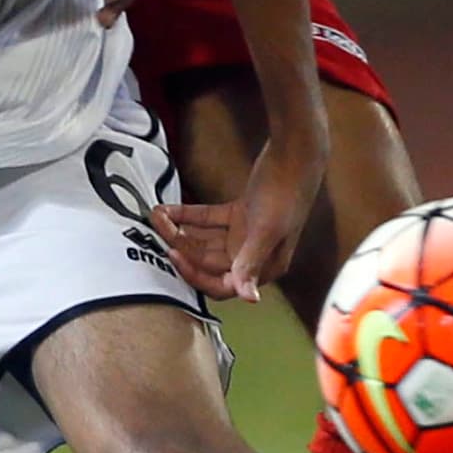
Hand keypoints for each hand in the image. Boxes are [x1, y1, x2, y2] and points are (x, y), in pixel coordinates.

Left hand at [151, 134, 325, 301]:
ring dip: (180, 229)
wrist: (295, 153)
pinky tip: (168, 208)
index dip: (195, 273)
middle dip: (181, 246)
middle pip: (207, 261)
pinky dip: (188, 215)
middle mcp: (253, 255)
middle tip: (159, 228)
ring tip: (157, 216)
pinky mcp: (238, 214)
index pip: (222, 285)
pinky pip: (207, 220)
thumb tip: (249, 298)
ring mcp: (244, 234)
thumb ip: (251, 263)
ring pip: (204, 239)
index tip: (173, 255)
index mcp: (265, 266)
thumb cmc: (287, 193)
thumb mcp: (267, 230)